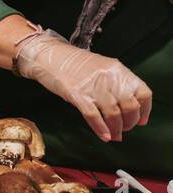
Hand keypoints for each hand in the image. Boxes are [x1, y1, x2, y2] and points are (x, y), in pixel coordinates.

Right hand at [15, 30, 151, 141]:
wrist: (49, 56)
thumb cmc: (74, 64)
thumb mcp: (101, 68)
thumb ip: (114, 83)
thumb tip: (125, 107)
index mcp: (118, 70)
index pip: (142, 93)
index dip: (144, 110)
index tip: (141, 121)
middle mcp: (109, 78)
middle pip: (130, 106)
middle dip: (129, 123)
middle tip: (124, 129)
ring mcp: (92, 86)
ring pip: (113, 114)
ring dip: (116, 129)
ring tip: (114, 135)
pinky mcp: (76, 94)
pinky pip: (93, 115)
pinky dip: (100, 129)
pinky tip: (103, 136)